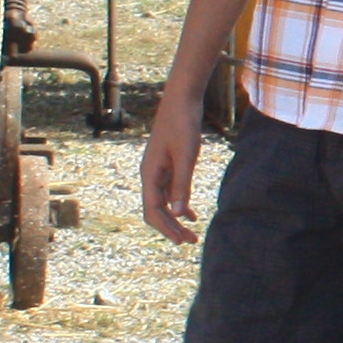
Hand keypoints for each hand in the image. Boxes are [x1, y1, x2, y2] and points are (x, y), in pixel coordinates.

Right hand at [140, 89, 204, 243]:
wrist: (181, 100)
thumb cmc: (183, 125)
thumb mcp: (186, 156)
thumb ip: (181, 185)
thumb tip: (178, 214)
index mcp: (150, 174)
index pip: (152, 210)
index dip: (166, 228)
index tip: (182, 241)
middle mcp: (150, 174)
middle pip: (155, 210)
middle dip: (171, 228)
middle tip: (191, 242)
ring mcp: (157, 170)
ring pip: (163, 203)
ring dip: (176, 219)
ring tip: (192, 233)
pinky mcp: (167, 165)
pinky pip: (169, 192)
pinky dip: (179, 205)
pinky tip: (191, 215)